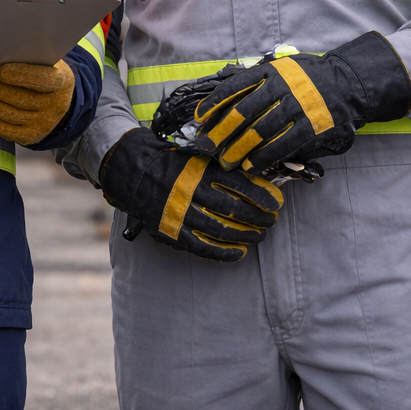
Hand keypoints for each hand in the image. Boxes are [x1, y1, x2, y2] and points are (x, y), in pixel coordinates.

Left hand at [0, 60, 74, 144]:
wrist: (56, 100)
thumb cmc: (42, 71)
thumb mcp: (42, 60)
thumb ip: (26, 57)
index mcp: (61, 81)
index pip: (43, 80)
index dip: (23, 76)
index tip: (2, 71)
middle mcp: (55, 106)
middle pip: (20, 99)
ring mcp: (42, 124)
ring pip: (8, 115)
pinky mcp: (29, 137)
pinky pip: (4, 129)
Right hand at [99, 128, 282, 261]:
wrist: (134, 173)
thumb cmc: (170, 164)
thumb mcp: (195, 157)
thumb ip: (220, 168)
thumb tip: (254, 179)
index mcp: (199, 171)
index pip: (239, 185)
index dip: (262, 196)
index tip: (276, 202)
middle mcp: (191, 192)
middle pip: (235, 210)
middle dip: (259, 218)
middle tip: (271, 221)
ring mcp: (181, 214)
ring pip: (223, 231)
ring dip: (247, 236)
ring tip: (259, 236)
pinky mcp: (173, 231)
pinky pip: (203, 247)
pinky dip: (225, 252)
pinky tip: (240, 252)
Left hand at [191, 32, 410, 173]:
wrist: (347, 82)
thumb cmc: (306, 78)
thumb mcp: (280, 69)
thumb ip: (257, 81)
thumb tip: (224, 100)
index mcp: (270, 71)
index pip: (234, 87)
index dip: (214, 103)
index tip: (198, 118)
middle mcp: (282, 88)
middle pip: (243, 112)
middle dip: (221, 131)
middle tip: (206, 146)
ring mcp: (298, 107)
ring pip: (260, 131)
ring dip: (239, 149)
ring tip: (226, 161)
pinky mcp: (312, 126)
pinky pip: (283, 145)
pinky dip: (264, 157)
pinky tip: (252, 167)